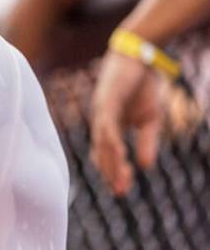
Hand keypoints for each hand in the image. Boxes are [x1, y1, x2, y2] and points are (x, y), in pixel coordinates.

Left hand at [89, 51, 162, 195]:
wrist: (140, 58)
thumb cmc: (142, 87)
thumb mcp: (149, 119)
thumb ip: (146, 141)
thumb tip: (146, 166)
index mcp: (109, 127)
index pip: (106, 155)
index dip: (113, 172)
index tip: (123, 190)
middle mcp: (100, 122)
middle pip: (100, 153)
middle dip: (110, 173)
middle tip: (120, 191)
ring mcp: (101, 112)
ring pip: (102, 142)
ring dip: (111, 161)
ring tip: (120, 179)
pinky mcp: (106, 101)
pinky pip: (106, 124)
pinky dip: (110, 139)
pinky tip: (118, 152)